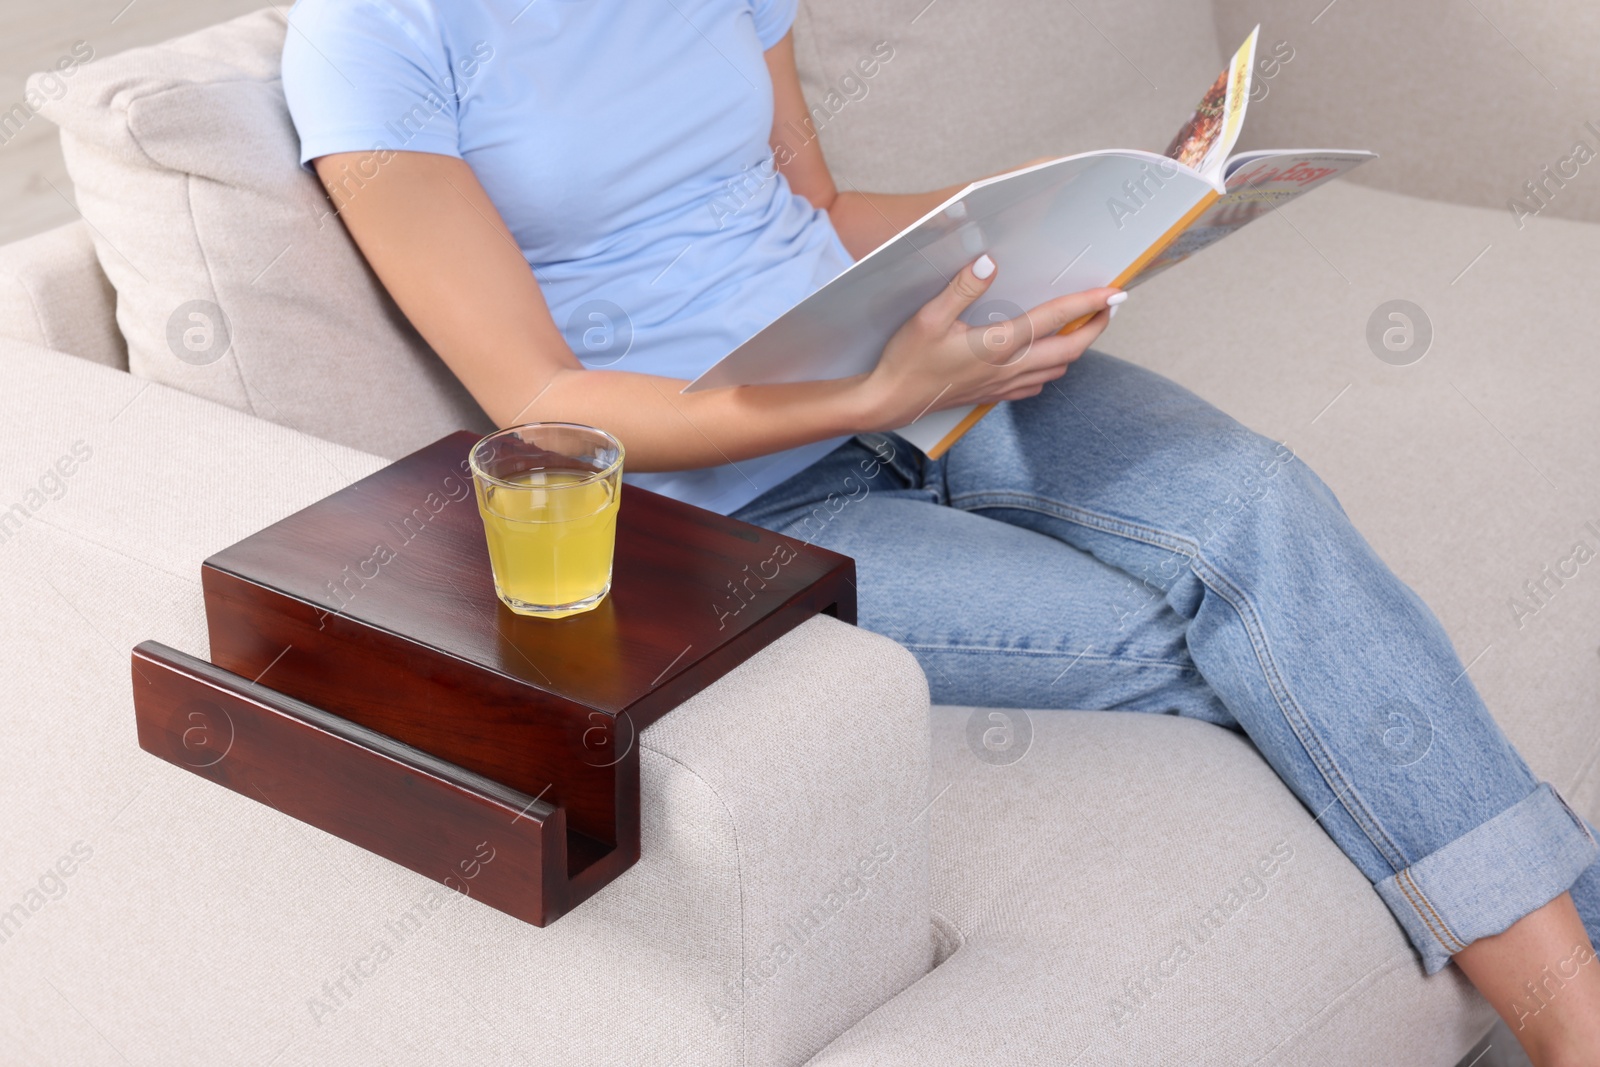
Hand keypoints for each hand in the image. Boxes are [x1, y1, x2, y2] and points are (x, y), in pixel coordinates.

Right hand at [855, 254, 1120, 432]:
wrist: (890, 402)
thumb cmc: (906, 360)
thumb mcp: (928, 316)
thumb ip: (963, 287)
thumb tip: (990, 261)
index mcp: (998, 344)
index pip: (1055, 319)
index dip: (1088, 303)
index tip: (1114, 293)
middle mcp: (1009, 367)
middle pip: (1070, 349)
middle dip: (1095, 328)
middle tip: (1108, 309)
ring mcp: (1004, 385)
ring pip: (1059, 369)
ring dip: (1076, 347)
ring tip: (1082, 326)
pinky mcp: (994, 395)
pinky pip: (1037, 384)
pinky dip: (1053, 368)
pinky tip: (1046, 356)